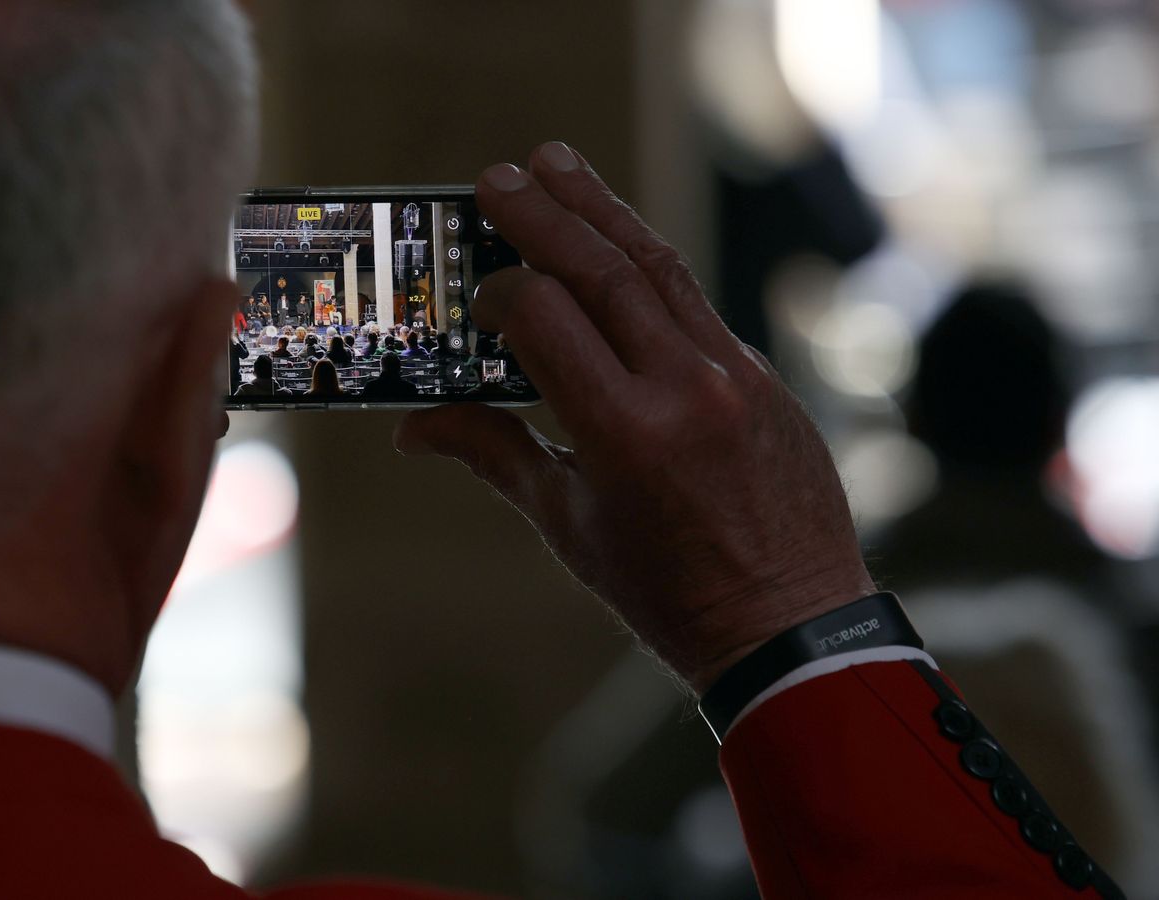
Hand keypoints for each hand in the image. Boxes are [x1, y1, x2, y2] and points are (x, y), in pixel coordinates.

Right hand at [395, 142, 873, 692]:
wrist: (790, 627)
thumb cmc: (668, 593)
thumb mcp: (569, 526)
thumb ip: (496, 456)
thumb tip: (417, 429)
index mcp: (625, 432)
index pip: (547, 318)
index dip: (501, 293)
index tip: (476, 292)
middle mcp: (685, 389)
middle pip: (604, 270)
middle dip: (545, 215)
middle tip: (500, 178)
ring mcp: (734, 376)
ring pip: (659, 268)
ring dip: (603, 211)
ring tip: (558, 166)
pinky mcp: (763, 377)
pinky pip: (696, 303)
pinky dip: (648, 266)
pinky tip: (617, 244)